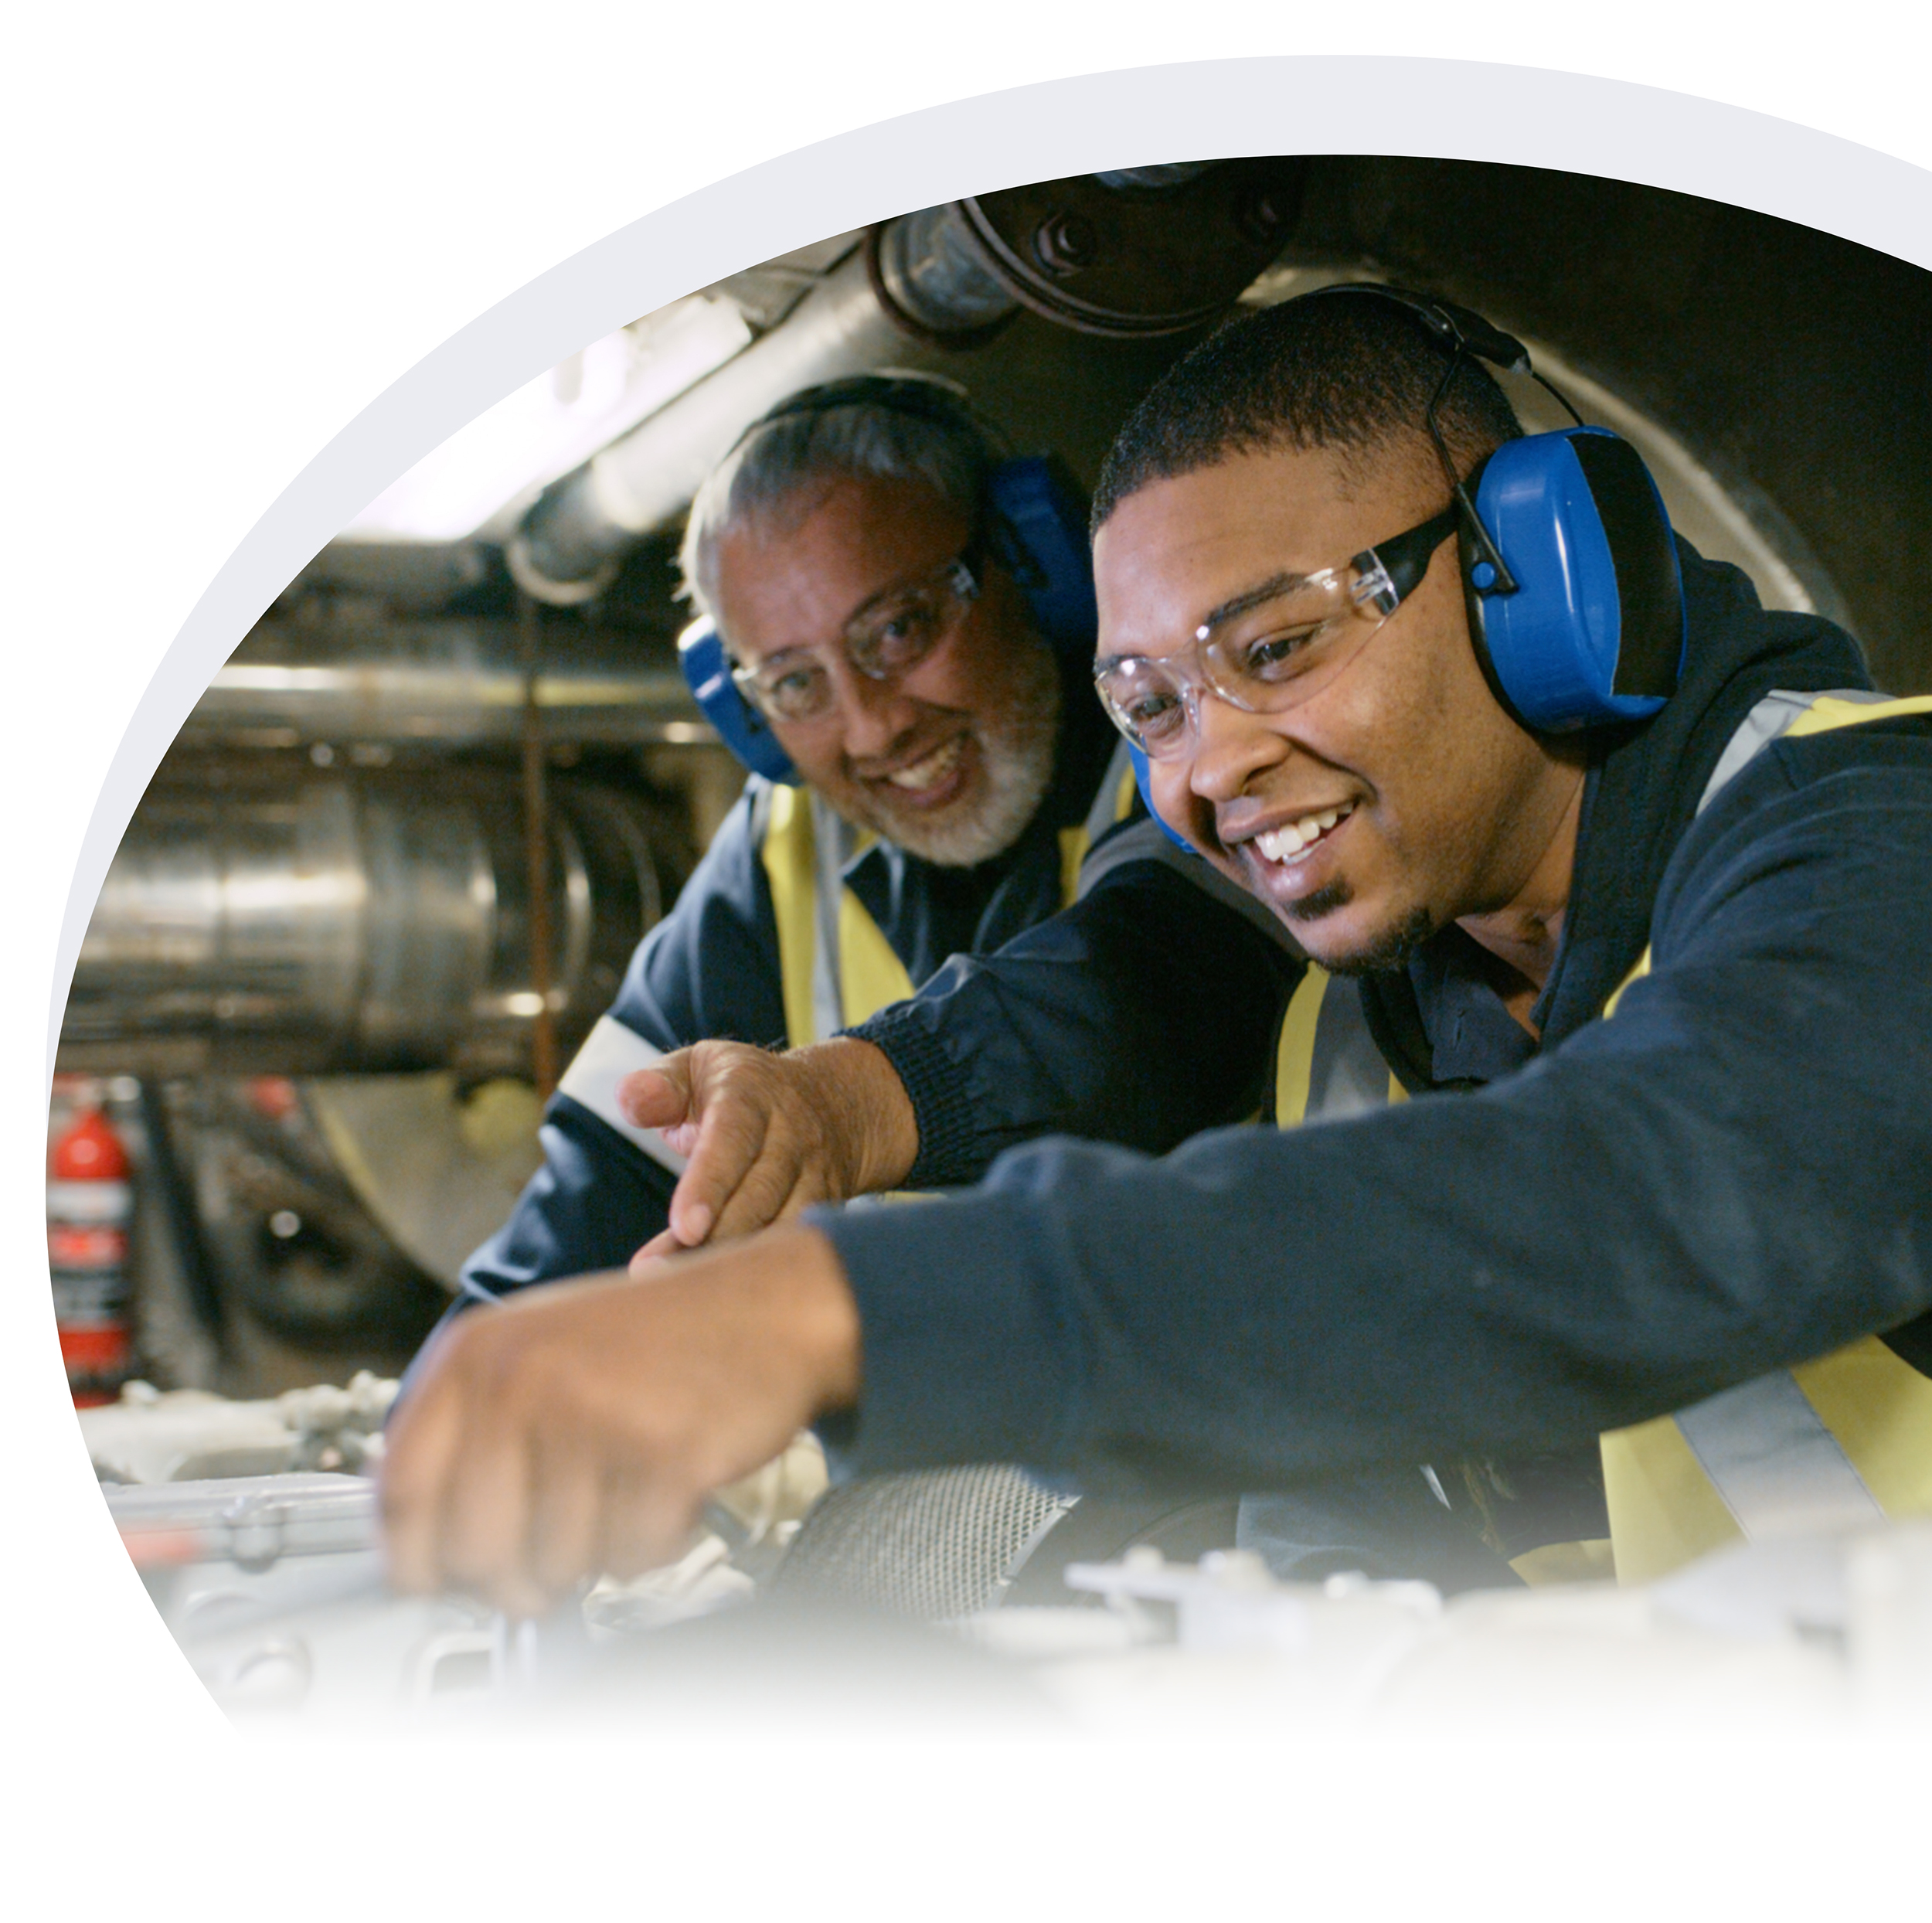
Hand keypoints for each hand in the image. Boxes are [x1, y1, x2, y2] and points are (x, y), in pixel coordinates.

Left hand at [380, 1226, 861, 1615]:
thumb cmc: (656, 1341)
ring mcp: (592, 1415)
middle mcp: (522, 1378)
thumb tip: (414, 1553)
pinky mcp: (662, 1455)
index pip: (398, 1493)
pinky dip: (655, 1543)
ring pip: (554, 1566)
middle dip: (516, 1574)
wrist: (768, 1306)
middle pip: (472, 1552)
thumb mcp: (537, 1354)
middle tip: (554, 1550)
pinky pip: (631, 1560)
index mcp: (477, 1353)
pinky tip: (670, 1487)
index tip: (437, 1583)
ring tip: (627, 1487)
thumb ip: (471, 1436)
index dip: (416, 1558)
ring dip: (597, 1550)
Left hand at [617, 1037, 918, 1265]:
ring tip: (681, 1295)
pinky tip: (723, 1298)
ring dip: (735, 1262)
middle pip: (759, 1193)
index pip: (733, 1138)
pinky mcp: (826, 1208)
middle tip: (653, 1274)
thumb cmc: (743, 1090)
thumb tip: (630, 1100)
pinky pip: (797, 1245)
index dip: (710, 1183)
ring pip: (782, 1225)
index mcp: (752, 1094)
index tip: (683, 1227)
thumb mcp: (699, 1067)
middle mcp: (793, 1134)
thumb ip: (660, 1084)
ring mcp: (816, 1174)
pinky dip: (764, 1271)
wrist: (837, 1102)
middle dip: (712, 1239)